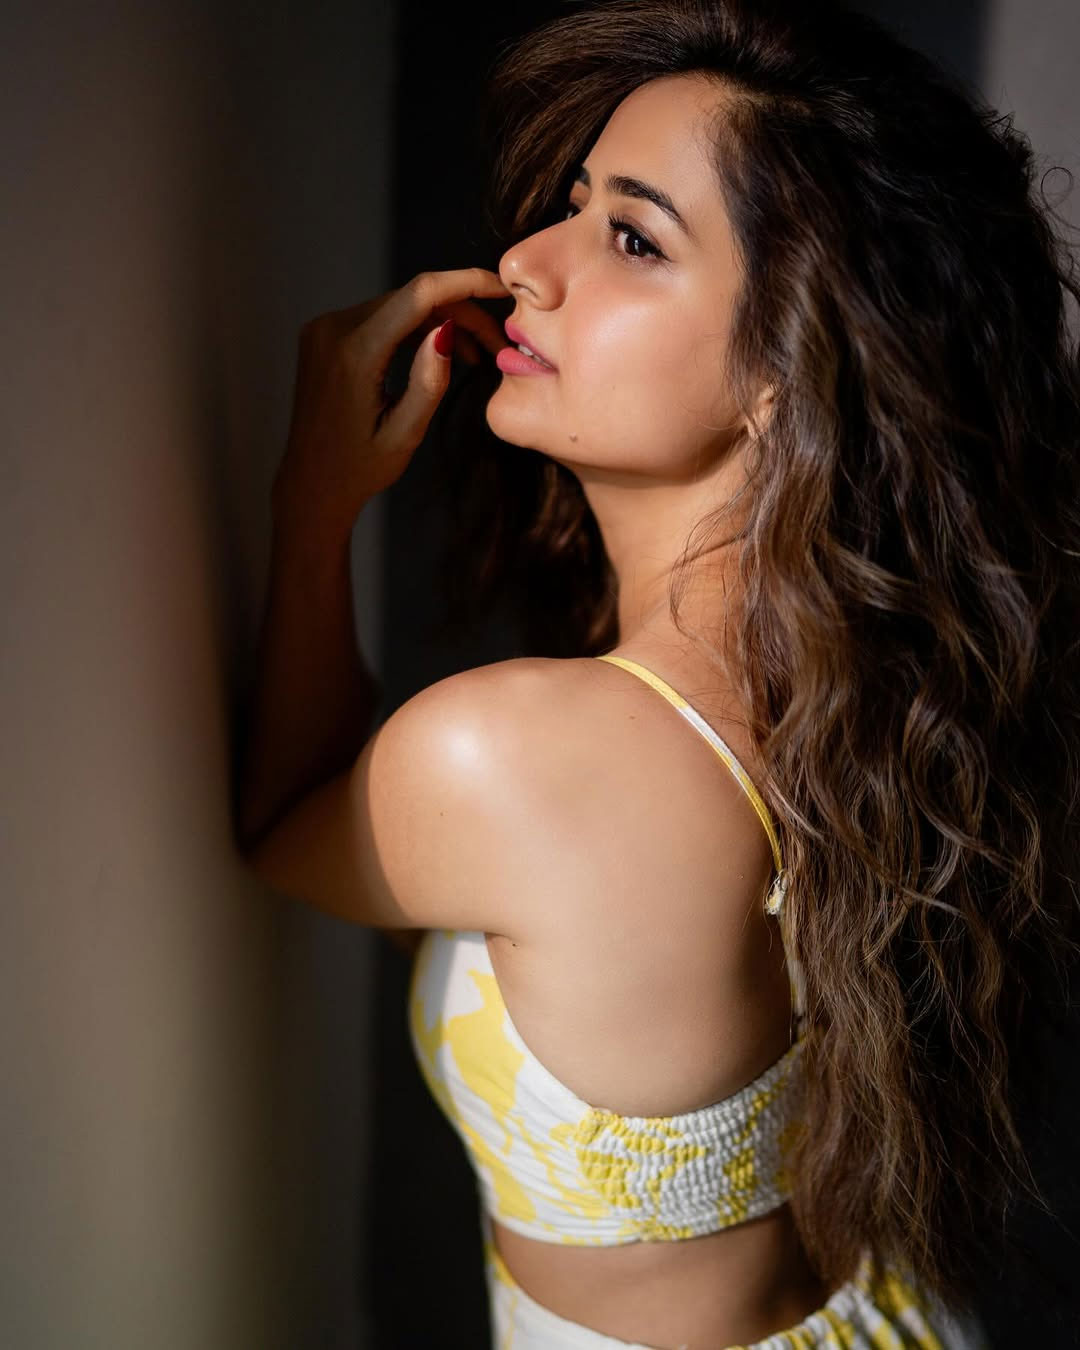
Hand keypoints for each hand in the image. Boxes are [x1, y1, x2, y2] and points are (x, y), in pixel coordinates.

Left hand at [273, 267, 509, 533]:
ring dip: (438, 320)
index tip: (501, 286)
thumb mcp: (404, 434)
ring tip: (473, 355)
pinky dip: (412, 327)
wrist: (311, 484)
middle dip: (459, 312)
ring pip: (397, 305)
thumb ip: (429, 383)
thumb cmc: (359, 469)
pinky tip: (436, 351)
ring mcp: (324, 329)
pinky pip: (379, 317)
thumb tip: (448, 330)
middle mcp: (333, 330)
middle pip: (411, 298)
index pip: (418, 295)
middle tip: (495, 342)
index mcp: (354, 355)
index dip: (465, 282)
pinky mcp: (324, 334)